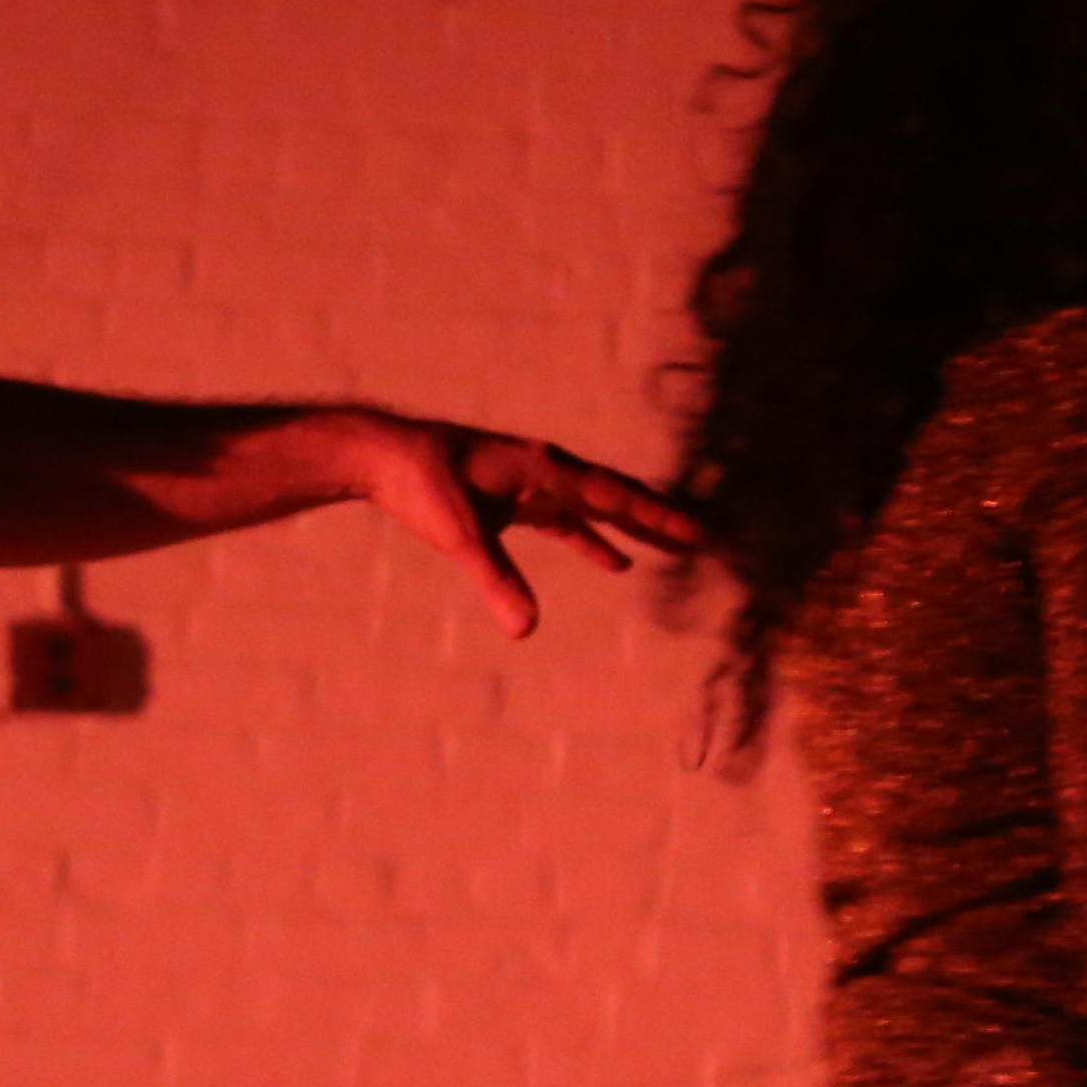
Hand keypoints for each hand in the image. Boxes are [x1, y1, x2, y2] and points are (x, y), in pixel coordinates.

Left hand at [315, 414, 696, 636]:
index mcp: (545, 469)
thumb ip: (497, 581)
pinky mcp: (515, 498)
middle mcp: (546, 470)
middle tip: (701, 539)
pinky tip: (614, 561)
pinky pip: (566, 521)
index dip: (655, 517)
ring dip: (631, 529)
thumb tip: (526, 629)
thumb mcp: (462, 536)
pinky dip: (591, 538)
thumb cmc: (423, 486)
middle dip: (657, 519)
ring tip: (670, 549)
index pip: (611, 496)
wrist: (385, 457)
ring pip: (595, 507)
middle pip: (614, 496)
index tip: (694, 532)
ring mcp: (532, 482)